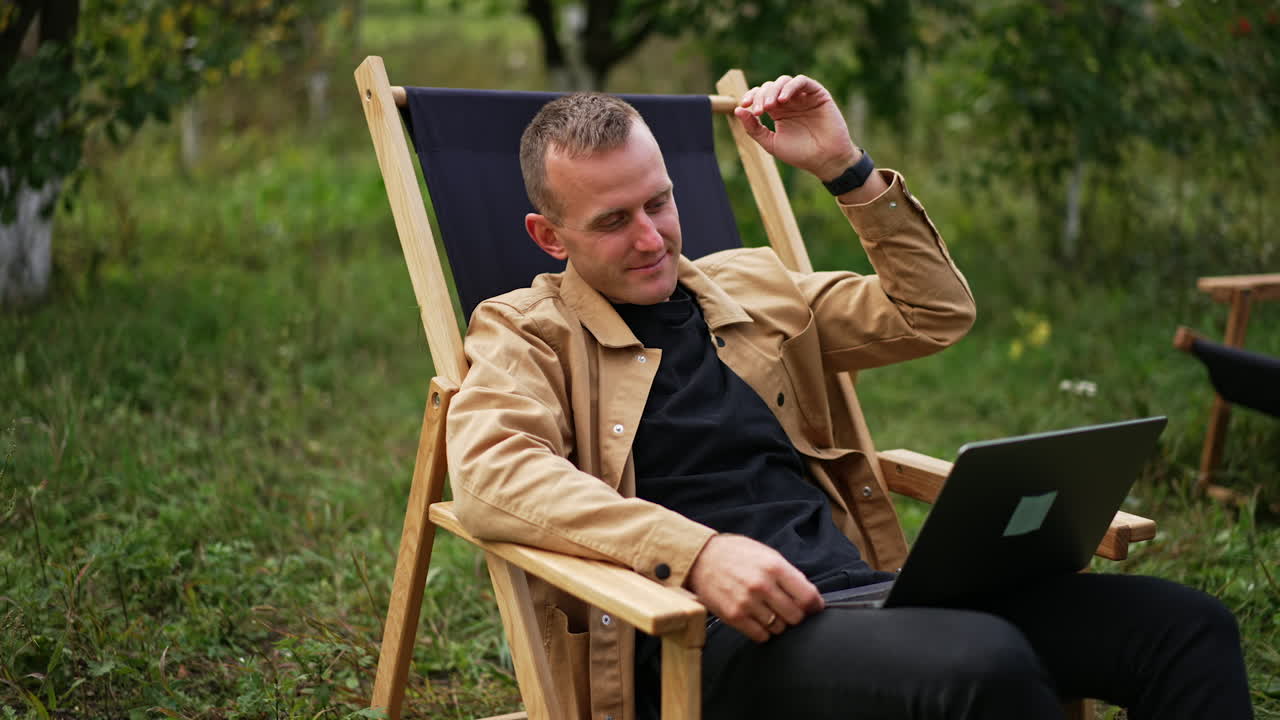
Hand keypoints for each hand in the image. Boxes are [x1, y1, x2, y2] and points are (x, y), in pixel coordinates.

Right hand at [687, 534, 823, 642]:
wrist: (701, 558)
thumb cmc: (736, 554)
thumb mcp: (766, 554)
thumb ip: (788, 575)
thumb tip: (810, 598)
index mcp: (774, 567)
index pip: (808, 596)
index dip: (815, 606)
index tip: (813, 608)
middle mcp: (762, 585)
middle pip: (796, 616)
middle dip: (796, 615)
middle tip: (788, 609)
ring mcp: (747, 602)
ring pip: (779, 628)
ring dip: (778, 623)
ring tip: (768, 611)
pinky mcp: (734, 616)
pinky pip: (760, 636)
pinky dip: (763, 631)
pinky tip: (757, 618)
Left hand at [733, 74, 859, 181]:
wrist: (825, 160)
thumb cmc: (800, 154)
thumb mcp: (771, 143)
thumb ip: (753, 128)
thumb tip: (737, 109)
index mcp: (778, 111)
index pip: (761, 96)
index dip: (751, 97)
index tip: (745, 106)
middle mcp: (790, 101)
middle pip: (770, 87)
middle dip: (761, 96)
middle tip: (760, 111)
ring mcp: (803, 96)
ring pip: (784, 81)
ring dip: (773, 90)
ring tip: (769, 106)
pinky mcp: (817, 94)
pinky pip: (802, 81)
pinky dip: (790, 87)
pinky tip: (782, 100)